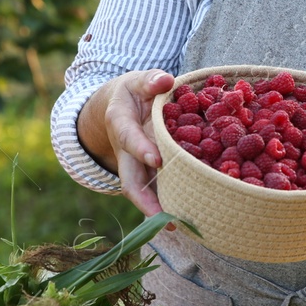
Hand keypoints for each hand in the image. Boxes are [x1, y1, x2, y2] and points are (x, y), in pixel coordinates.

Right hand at [86, 69, 174, 216]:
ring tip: (179, 225)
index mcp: (120, 122)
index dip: (141, 149)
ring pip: (143, 192)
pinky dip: (169, 203)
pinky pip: (156, 190)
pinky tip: (188, 218)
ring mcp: (136, 166)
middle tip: (164, 218)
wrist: (117, 107)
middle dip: (145, 201)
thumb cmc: (133, 93)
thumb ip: (150, 80)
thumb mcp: (139, 81)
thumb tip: (166, 80)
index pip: (129, 138)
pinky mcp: (148, 173)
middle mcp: (126, 151)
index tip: (157, 159)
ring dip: (158, 210)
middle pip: (130, 180)